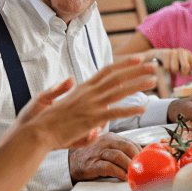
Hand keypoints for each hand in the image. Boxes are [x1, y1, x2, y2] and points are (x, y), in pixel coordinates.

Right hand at [25, 58, 157, 150]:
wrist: (37, 132)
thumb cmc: (43, 119)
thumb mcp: (52, 98)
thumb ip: (64, 89)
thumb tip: (72, 81)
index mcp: (82, 88)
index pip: (106, 71)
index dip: (123, 64)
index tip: (137, 58)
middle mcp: (88, 93)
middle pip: (117, 77)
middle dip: (137, 69)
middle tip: (153, 64)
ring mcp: (90, 105)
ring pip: (119, 91)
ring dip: (138, 84)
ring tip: (153, 80)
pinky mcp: (91, 119)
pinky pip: (115, 112)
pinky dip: (130, 109)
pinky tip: (143, 108)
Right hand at [69, 132, 141, 182]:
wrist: (72, 161)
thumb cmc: (93, 155)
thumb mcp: (107, 147)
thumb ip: (120, 149)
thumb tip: (140, 158)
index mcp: (111, 137)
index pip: (131, 143)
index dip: (140, 153)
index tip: (146, 162)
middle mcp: (105, 142)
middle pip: (126, 146)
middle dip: (137, 158)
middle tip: (142, 168)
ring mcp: (99, 152)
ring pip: (119, 156)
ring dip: (129, 166)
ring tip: (135, 174)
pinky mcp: (93, 164)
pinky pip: (108, 167)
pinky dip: (118, 173)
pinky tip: (123, 177)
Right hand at [146, 48, 191, 77]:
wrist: (160, 55)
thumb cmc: (174, 62)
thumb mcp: (183, 65)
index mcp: (188, 54)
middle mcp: (182, 51)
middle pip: (185, 67)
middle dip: (183, 74)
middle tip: (181, 75)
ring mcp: (173, 51)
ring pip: (175, 69)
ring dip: (173, 71)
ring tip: (172, 68)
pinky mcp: (165, 53)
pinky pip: (167, 67)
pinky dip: (166, 69)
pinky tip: (166, 64)